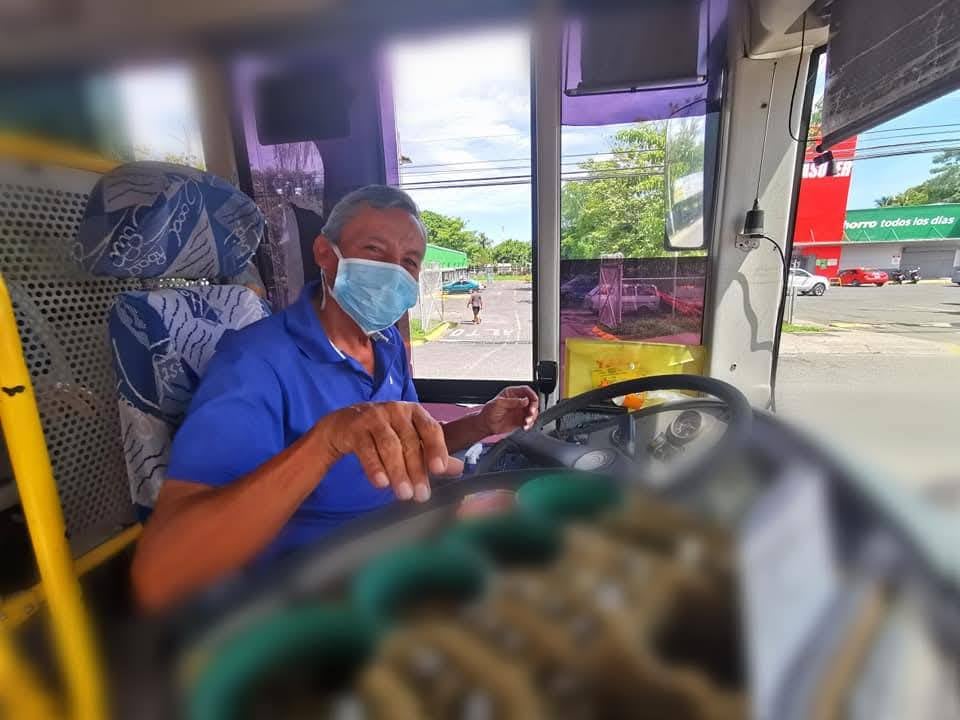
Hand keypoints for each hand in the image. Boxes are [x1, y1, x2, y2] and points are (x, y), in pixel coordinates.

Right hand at [314, 402, 461, 502]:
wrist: (343, 424)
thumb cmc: (383, 431)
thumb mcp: (409, 438)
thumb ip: (432, 453)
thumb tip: (458, 469)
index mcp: (414, 412)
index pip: (430, 428)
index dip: (436, 449)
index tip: (440, 470)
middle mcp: (395, 411)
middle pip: (410, 442)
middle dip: (417, 471)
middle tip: (421, 495)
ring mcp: (374, 418)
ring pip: (389, 446)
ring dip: (398, 472)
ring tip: (404, 493)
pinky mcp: (355, 428)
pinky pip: (366, 449)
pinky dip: (374, 467)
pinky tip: (381, 483)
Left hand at [479, 386, 539, 434]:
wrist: (486, 425)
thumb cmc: (489, 412)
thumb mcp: (499, 403)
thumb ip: (513, 402)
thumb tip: (525, 400)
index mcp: (512, 393)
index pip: (526, 390)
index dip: (531, 394)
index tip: (534, 400)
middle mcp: (518, 401)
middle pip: (532, 401)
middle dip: (534, 407)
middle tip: (531, 413)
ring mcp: (520, 411)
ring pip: (533, 412)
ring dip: (532, 417)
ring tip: (527, 422)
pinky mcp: (521, 420)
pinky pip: (530, 421)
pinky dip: (530, 424)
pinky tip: (525, 426)